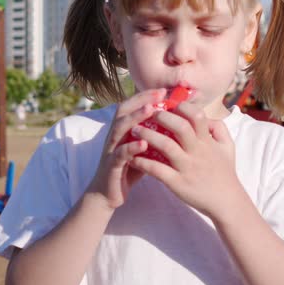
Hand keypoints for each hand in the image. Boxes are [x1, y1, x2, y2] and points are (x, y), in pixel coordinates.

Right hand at [85, 88, 165, 210]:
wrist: (107, 195)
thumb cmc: (128, 169)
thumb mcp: (142, 150)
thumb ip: (153, 137)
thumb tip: (177, 124)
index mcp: (122, 130)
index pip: (132, 105)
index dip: (146, 95)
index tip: (164, 89)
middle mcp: (114, 136)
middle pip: (124, 110)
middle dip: (142, 100)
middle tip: (160, 93)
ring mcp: (111, 149)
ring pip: (120, 128)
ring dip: (135, 117)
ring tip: (151, 110)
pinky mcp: (111, 166)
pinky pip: (120, 154)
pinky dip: (131, 147)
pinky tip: (144, 143)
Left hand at [128, 103, 243, 219]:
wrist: (226, 202)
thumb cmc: (225, 172)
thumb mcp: (228, 146)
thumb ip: (219, 128)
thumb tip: (205, 116)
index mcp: (207, 141)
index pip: (197, 116)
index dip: (183, 107)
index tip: (169, 105)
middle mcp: (197, 152)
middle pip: (180, 127)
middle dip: (162, 117)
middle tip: (147, 113)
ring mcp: (187, 168)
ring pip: (166, 146)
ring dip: (148, 136)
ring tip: (134, 130)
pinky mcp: (177, 183)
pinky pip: (158, 170)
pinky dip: (144, 163)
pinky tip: (132, 158)